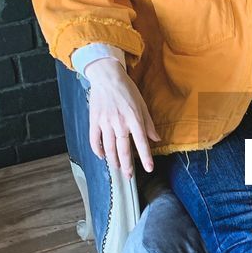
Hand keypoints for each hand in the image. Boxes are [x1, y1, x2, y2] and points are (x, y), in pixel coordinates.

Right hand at [85, 58, 160, 178]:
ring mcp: (105, 122)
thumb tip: (156, 139)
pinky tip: (102, 156)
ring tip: (118, 168)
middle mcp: (119, 122)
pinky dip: (98, 150)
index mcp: (134, 118)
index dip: (145, 157)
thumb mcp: (142, 104)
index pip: (141, 142)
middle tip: (129, 176)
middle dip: (127, 165)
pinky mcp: (94, 120)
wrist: (107, 77)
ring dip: (113, 160)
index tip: (149, 168)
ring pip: (109, 147)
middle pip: (123, 149)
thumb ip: (148, 123)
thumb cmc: (127, 90)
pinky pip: (94, 140)